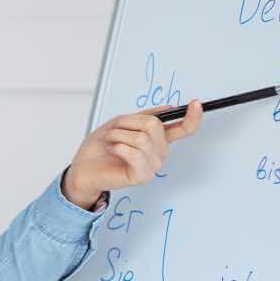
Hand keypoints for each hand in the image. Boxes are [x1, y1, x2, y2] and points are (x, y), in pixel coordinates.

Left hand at [64, 99, 203, 202]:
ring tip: (110, 141)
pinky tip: (113, 150)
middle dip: (128, 122)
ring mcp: (152, 166)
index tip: (196, 103)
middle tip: (115, 131)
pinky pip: (134, 154)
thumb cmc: (101, 146)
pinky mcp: (141, 176)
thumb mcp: (121, 123)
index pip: (183, 129)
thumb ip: (145, 116)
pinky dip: (118, 147)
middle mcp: (159, 153)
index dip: (192, 117)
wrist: (83, 167)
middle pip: (154, 125)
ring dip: (118, 135)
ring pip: (142, 138)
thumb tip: (168, 108)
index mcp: (157, 140)